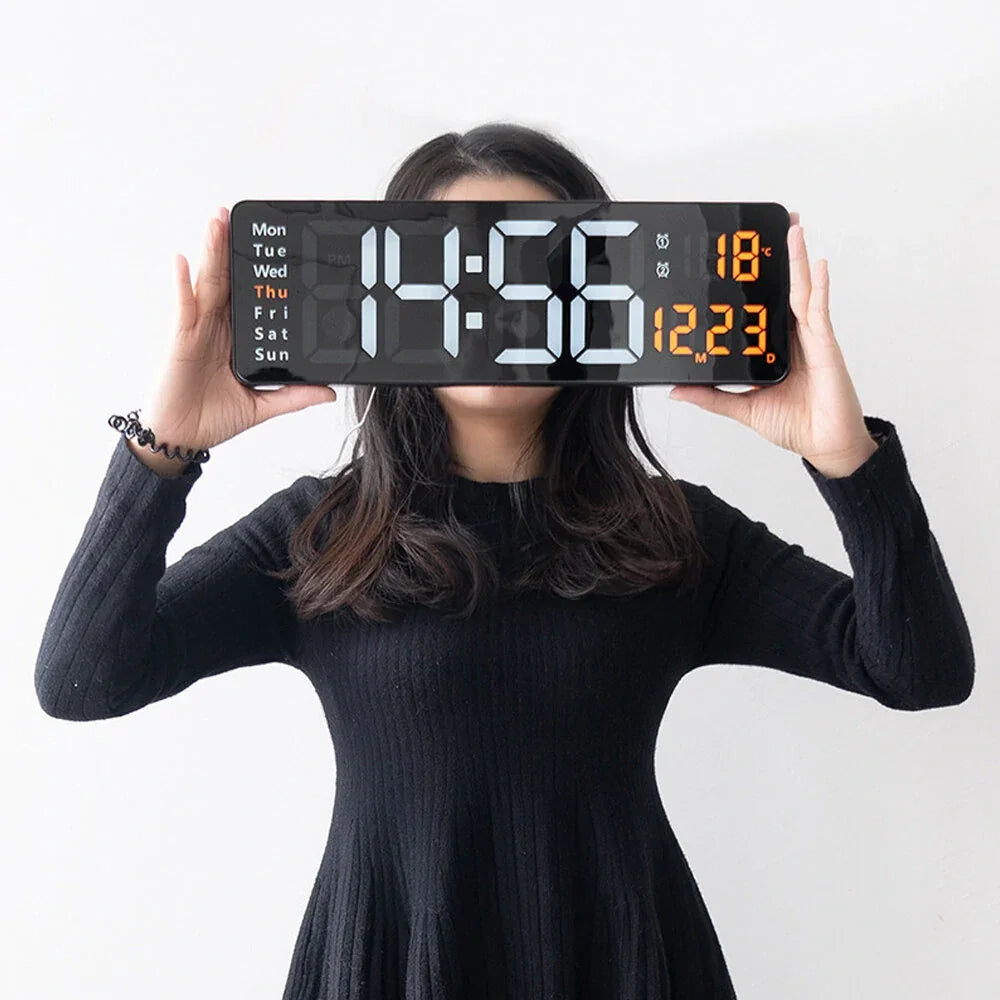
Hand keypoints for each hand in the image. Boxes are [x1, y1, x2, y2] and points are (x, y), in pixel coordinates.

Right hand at [141, 205, 337, 454]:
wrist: (182, 439)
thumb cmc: (213, 418)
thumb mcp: (262, 406)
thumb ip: (294, 397)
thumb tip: (329, 391)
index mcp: (236, 338)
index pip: (249, 298)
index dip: (256, 272)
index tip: (269, 247)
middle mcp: (216, 328)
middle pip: (226, 280)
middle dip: (229, 248)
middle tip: (235, 217)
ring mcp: (197, 331)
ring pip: (207, 284)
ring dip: (211, 253)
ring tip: (216, 223)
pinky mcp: (181, 341)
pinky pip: (183, 308)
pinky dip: (182, 285)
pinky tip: (183, 262)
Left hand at [668, 213, 876, 475]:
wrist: (824, 446)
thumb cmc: (793, 424)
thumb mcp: (741, 407)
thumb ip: (710, 396)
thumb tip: (676, 390)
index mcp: (771, 348)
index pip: (758, 310)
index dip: (750, 285)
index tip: (737, 260)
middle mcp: (791, 337)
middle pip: (782, 290)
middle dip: (778, 258)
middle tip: (770, 226)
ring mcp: (809, 338)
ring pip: (800, 291)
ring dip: (796, 260)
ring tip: (790, 230)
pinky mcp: (824, 347)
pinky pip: (819, 312)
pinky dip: (819, 288)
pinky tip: (816, 265)